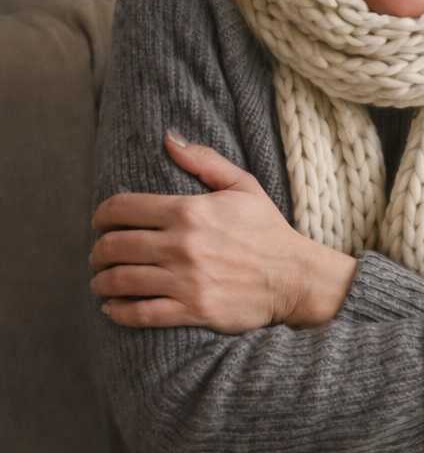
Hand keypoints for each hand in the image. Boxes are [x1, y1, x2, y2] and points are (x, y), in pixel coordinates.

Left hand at [89, 130, 356, 331]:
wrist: (296, 276)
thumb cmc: (268, 230)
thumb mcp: (243, 186)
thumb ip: (204, 160)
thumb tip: (168, 139)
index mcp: (189, 211)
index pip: (121, 209)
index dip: (101, 216)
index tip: (100, 223)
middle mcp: (182, 245)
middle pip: (114, 246)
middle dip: (98, 251)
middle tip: (100, 255)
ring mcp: (186, 280)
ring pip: (120, 280)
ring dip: (102, 281)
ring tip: (102, 281)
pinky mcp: (193, 309)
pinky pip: (140, 313)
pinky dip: (118, 311)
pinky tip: (113, 307)